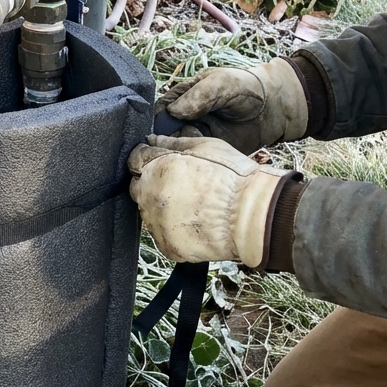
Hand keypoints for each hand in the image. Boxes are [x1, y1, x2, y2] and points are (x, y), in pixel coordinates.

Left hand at [128, 135, 295, 266]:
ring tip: (194, 207)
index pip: (135, 159)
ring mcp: (157, 225)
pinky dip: (175, 231)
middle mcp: (150, 198)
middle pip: (139, 188)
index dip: (148, 158)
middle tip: (182, 186)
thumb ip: (175, 142)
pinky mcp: (168, 247)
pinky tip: (196, 224)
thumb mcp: (207, 146)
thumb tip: (154, 140)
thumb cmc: (233, 180)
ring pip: (150, 214)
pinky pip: (164, 236)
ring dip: (164, 209)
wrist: (251, 217)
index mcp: (157, 169)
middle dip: (153, 184)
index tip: (160, 162)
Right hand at [158, 58, 307, 153]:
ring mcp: (196, 138)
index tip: (152, 135)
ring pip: (177, 151)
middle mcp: (184, 120)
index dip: (153, 124)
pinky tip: (197, 164)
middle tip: (169, 150)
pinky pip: (196, 162)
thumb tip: (173, 111)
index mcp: (181, 99)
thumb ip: (198, 96)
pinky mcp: (209, 153)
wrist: (275, 108)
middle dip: (163, 144)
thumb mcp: (221, 84)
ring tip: (187, 156)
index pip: (158, 112)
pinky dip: (194, 164)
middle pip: (163, 136)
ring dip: (179, 155)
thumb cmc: (246, 88)